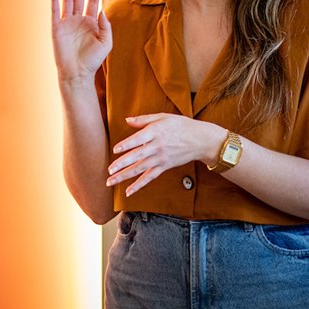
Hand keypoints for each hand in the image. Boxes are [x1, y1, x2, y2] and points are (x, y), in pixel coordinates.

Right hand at [51, 0, 112, 81]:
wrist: (78, 73)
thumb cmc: (93, 60)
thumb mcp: (106, 42)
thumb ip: (106, 25)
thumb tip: (101, 10)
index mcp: (91, 22)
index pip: (93, 0)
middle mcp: (78, 19)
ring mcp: (67, 23)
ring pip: (68, 0)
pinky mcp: (57, 28)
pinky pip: (55, 11)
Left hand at [105, 114, 222, 195]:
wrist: (200, 140)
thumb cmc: (181, 125)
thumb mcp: (163, 117)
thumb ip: (144, 119)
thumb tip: (127, 120)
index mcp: (155, 132)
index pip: (138, 140)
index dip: (126, 145)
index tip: (115, 150)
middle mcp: (156, 147)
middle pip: (137, 157)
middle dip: (122, 164)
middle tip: (108, 171)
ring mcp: (160, 159)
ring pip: (140, 169)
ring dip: (124, 176)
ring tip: (111, 181)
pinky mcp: (164, 167)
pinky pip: (149, 177)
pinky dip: (138, 185)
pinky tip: (128, 191)